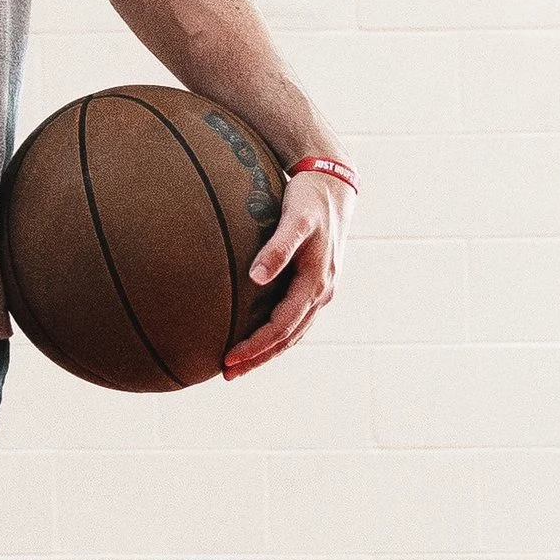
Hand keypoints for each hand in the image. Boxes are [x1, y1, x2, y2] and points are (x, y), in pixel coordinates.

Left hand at [225, 169, 349, 379]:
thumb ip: (277, 248)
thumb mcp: (295, 220)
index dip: (256, 346)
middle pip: (288, 338)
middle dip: (258, 358)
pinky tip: (258, 338)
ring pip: (293, 332)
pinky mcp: (315, 283)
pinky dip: (277, 335)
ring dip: (267, 351)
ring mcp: (321, 290)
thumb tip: (255, 277)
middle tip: (226, 373)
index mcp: (315, 283)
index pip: (282, 327)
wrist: (333, 186)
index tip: (228, 358)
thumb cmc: (309, 200)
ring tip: (238, 365)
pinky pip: (295, 319)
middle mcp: (321, 292)